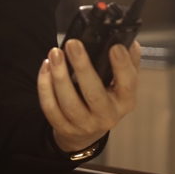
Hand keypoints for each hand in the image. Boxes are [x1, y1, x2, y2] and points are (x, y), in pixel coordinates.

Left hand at [36, 39, 140, 153]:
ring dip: (59, 76)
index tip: (114, 47)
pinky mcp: (64, 128)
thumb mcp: (122, 82)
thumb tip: (129, 41)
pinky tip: (46, 67)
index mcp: (125, 101)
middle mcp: (107, 116)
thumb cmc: (108, 97)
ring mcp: (84, 125)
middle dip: (82, 67)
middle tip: (72, 44)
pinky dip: (45, 87)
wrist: (89, 131)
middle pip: (94, 94)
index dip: (122, 66)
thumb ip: (129, 61)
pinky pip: (50, 108)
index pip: (128, 84)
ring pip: (69, 102)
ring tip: (55, 54)